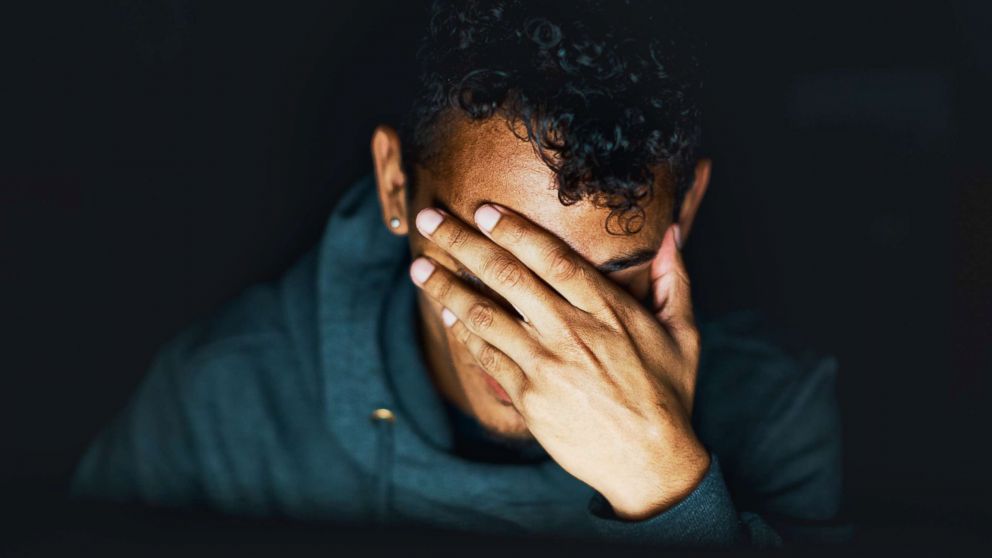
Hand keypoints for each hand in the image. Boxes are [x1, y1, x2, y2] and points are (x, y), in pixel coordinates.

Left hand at [409, 203, 708, 519]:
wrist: (651, 461)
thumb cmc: (667, 394)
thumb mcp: (683, 333)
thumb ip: (674, 279)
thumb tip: (673, 234)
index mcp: (608, 309)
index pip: (551, 258)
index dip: (513, 230)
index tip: (483, 210)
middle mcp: (571, 331)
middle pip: (507, 277)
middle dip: (464, 244)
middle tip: (431, 220)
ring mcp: (546, 364)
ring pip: (485, 315)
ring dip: (447, 287)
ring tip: (420, 266)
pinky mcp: (529, 397)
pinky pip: (486, 357)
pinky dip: (462, 332)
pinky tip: (444, 312)